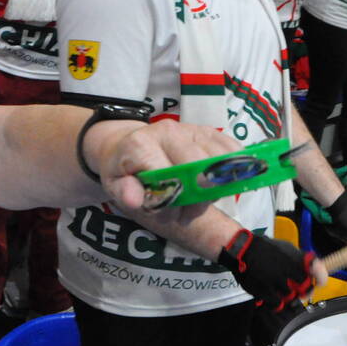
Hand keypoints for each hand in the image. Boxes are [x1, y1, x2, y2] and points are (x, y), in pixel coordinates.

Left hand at [87, 118, 240, 211]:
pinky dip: (233, 171)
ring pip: (219, 160)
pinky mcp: (208, 131)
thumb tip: (135, 201)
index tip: (173, 216)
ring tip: (196, 201)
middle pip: (198, 166)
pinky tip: (218, 185)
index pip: (167, 174)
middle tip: (186, 215)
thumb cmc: (124, 168)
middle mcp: (168, 132)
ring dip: (214, 189)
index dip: (175, 199)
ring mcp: (191, 129)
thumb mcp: (114, 184)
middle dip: (197, 198)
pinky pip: (232, 150)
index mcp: (141, 145)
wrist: (128, 143)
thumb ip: (125, 193)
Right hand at [216, 229, 315, 311]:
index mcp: (295, 258)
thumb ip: (301, 260)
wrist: (243, 250)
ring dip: (289, 296)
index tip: (321, 282)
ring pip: (291, 297)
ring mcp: (276, 281)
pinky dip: (277, 302)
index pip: (317, 270)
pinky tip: (273, 297)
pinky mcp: (265, 290)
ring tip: (282, 291)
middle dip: (305, 291)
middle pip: (306, 289)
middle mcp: (288, 269)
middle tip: (301, 291)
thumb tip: (316, 270)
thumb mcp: (287, 248)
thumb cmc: (266, 249)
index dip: (321, 278)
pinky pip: (278, 304)